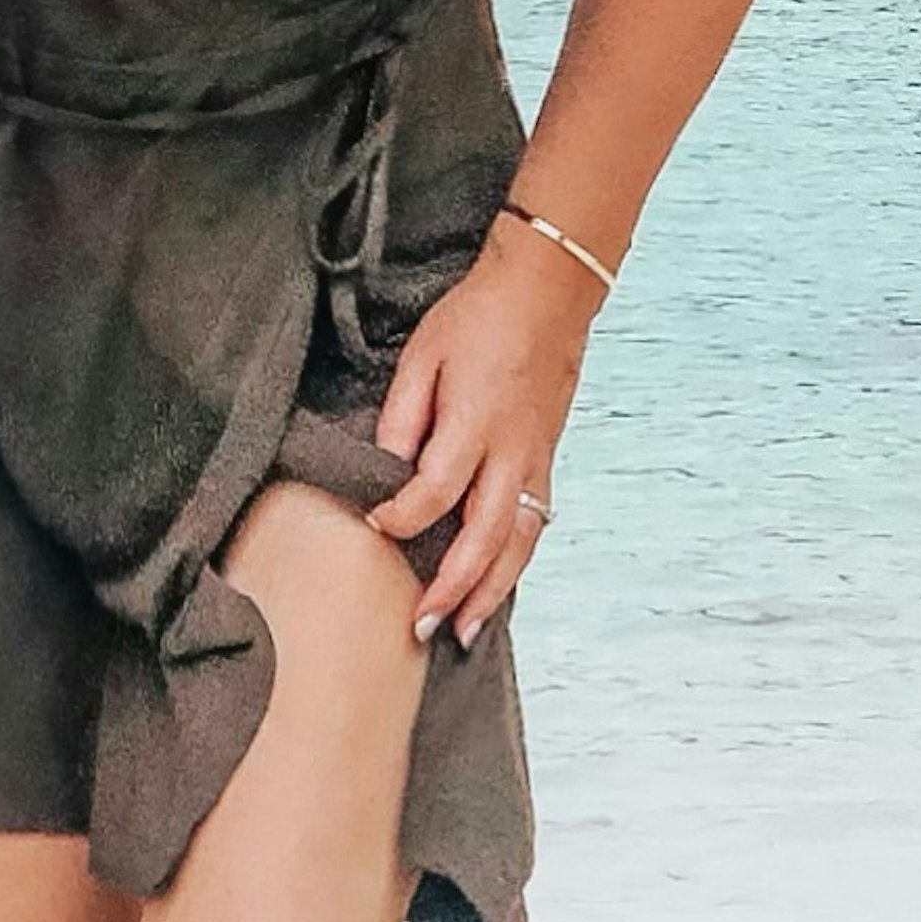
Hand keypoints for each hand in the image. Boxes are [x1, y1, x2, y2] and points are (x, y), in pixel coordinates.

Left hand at [366, 234, 596, 647]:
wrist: (547, 291)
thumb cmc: (478, 317)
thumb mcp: (424, 354)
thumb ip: (403, 415)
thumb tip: (383, 467)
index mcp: (475, 421)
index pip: (435, 490)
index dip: (401, 517)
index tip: (373, 527)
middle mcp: (512, 451)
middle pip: (486, 537)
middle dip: (452, 588)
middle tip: (421, 626)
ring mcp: (536, 460)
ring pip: (520, 543)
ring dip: (492, 591)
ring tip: (464, 630)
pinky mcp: (548, 459)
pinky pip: (535, 525)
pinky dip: (516, 563)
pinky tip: (496, 586)